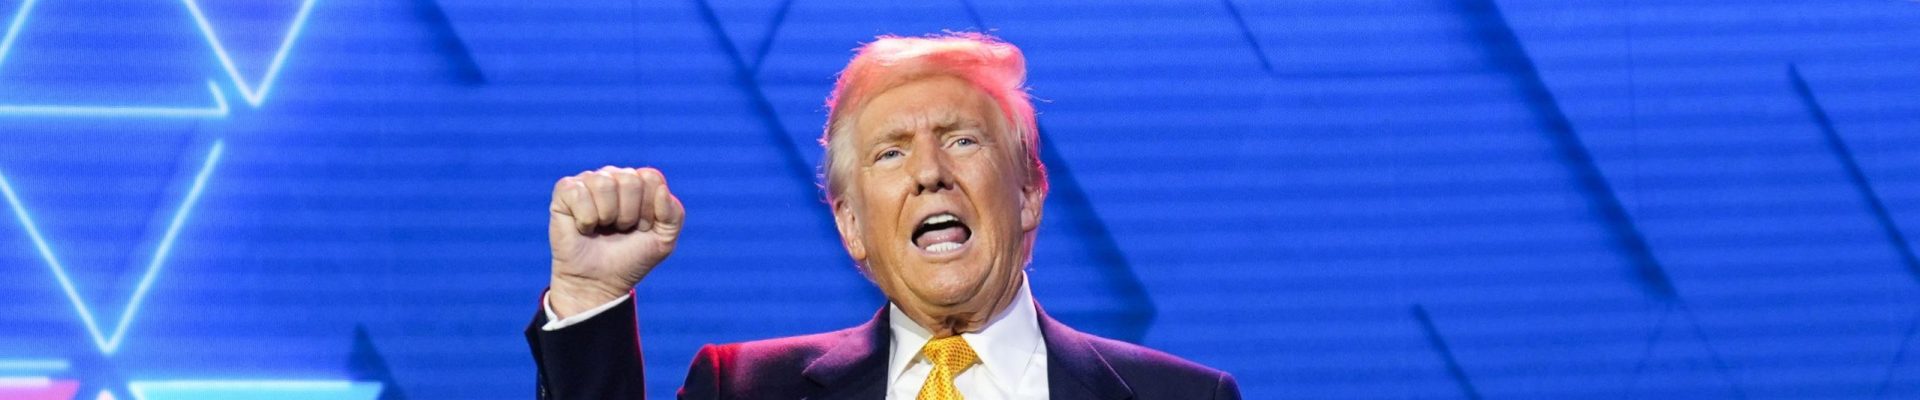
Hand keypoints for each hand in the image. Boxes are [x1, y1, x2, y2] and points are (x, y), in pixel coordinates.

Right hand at [548, 166, 684, 317]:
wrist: (599, 283)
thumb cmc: (630, 258)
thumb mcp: (664, 240)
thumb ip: (673, 214)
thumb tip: (662, 189)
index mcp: (639, 182)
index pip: (651, 178)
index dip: (649, 209)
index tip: (642, 228)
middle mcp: (614, 176)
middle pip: (630, 180)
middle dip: (629, 214)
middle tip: (620, 230)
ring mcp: (588, 181)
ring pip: (605, 184)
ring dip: (607, 216)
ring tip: (603, 228)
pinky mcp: (565, 191)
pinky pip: (579, 193)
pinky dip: (585, 219)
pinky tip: (584, 228)